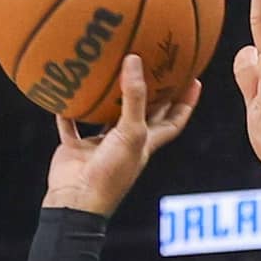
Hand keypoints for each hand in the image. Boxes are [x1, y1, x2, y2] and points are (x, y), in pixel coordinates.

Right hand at [41, 54, 199, 217]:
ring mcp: (101, 147)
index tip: (195, 80)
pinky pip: (71, 125)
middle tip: (155, 65)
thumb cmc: (112, 172)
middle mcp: (127, 143)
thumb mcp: (131, 132)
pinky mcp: (77, 149)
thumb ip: (134, 97)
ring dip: (108, 97)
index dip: (186, 102)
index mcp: (147, 142)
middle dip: (152, 93)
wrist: (77, 201)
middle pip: (143, 114)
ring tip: (111, 68)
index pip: (174, 120)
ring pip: (106, 116)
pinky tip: (65, 91)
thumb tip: (134, 59)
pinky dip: (67, 111)